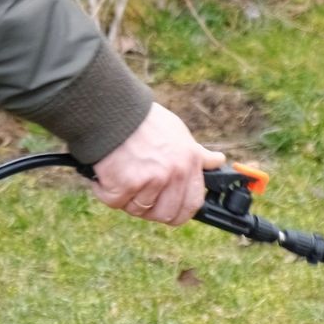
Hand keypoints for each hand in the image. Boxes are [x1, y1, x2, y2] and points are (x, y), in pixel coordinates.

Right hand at [90, 102, 222, 226]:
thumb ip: (196, 154)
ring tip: (120, 174)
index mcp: (190, 162)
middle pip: (165, 214)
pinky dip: (105, 191)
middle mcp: (174, 173)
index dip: (179, 212)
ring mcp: (150, 181)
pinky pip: (114, 202)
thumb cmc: (143, 120)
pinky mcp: (125, 185)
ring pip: (137, 209)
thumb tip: (218, 160)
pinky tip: (105, 175)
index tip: (168, 209)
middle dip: (150, 209)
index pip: (192, 204)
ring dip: (126, 198)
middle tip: (138, 194)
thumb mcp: (178, 132)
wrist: (111, 109)